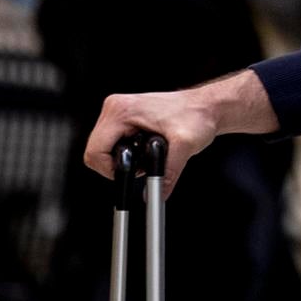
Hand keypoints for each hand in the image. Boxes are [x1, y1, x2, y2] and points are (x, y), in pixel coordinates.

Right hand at [81, 69, 276, 195]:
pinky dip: (123, 152)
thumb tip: (157, 194)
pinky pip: (111, 142)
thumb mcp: (185, 146)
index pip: (95, 151)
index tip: (130, 172)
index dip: (110, 170)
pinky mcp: (124, 117)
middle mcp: (116, 107)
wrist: (206, 107)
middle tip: (139, 166)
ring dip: (120, 159)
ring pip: (101, 147)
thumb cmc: (196, 116)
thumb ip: (169, 172)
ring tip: (144, 156)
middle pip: (95, 150)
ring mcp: (118, 111)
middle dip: (116, 165)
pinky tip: (142, 150)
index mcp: (122, 110)